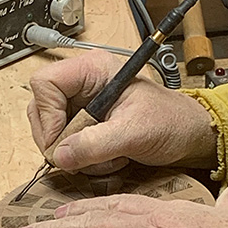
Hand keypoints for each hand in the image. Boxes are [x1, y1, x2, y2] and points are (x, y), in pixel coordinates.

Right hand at [27, 50, 217, 174]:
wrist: (187, 136)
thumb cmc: (171, 121)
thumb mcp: (135, 131)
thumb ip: (96, 143)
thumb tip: (60, 156)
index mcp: (93, 70)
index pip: (45, 83)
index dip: (47, 114)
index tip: (61, 141)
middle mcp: (82, 84)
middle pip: (41, 108)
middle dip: (57, 138)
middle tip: (78, 157)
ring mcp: (81, 104)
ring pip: (49, 129)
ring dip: (71, 151)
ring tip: (102, 156)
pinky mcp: (84, 123)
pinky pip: (63, 143)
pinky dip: (79, 157)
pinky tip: (104, 158)